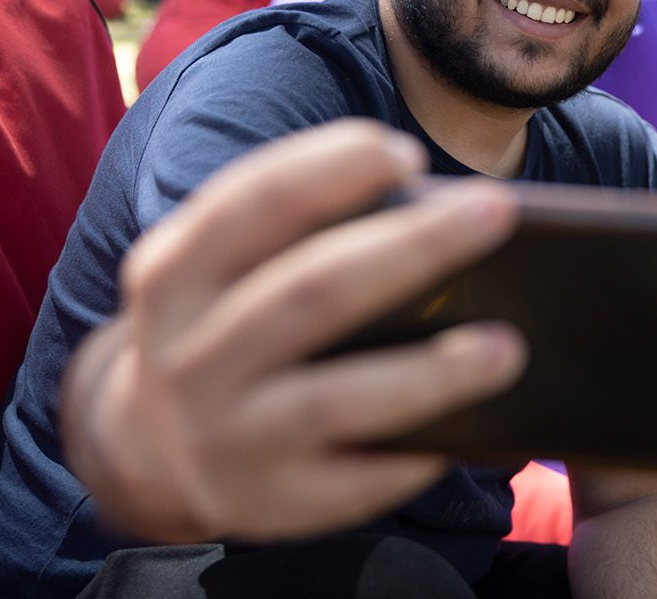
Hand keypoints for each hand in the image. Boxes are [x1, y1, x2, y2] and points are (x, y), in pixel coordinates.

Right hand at [60, 120, 527, 542]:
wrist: (148, 450)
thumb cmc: (229, 323)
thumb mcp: (223, 272)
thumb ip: (291, 235)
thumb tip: (436, 210)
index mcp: (175, 274)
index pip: (250, 204)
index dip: (328, 171)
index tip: (405, 152)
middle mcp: (188, 358)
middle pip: (311, 293)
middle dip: (411, 247)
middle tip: (495, 211)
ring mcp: (225, 438)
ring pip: (336, 401)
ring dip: (429, 372)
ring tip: (507, 345)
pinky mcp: (266, 505)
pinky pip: (353, 484)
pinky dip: (415, 454)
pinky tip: (473, 427)